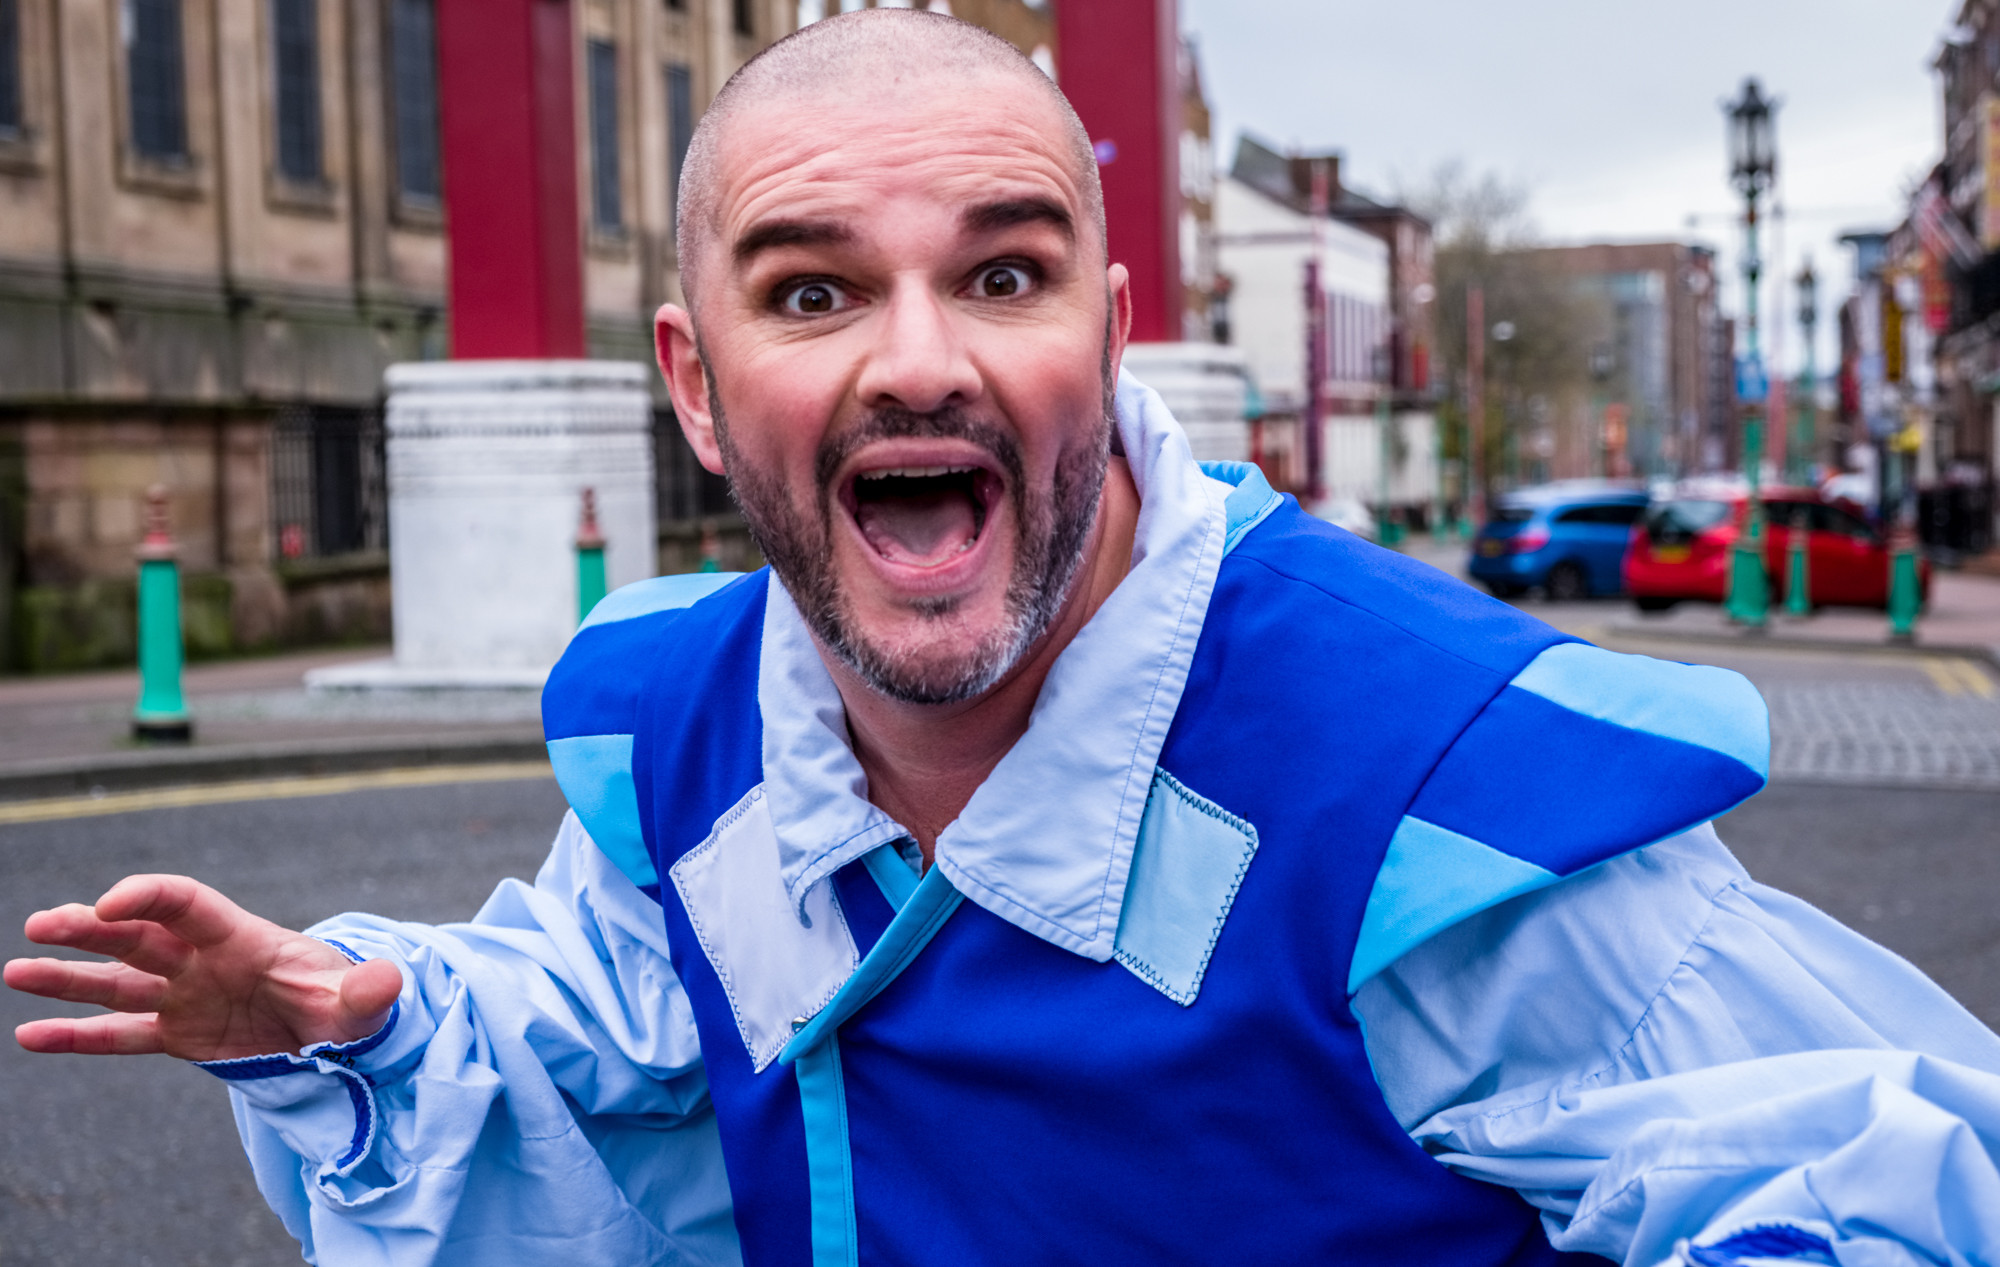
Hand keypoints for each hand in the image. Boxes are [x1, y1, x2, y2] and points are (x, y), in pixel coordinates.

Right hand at [6, 874, 400, 1061]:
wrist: (332, 1030)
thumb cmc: (341, 1000)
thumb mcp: (357, 1001)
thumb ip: (364, 992)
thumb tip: (389, 979)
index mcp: (240, 937)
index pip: (186, 903)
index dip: (148, 896)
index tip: (110, 903)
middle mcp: (201, 960)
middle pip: (138, 936)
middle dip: (90, 928)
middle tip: (42, 925)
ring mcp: (184, 995)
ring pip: (116, 981)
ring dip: (67, 976)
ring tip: (17, 970)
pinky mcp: (176, 1033)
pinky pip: (118, 1033)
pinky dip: (76, 1036)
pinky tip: (29, 1035)